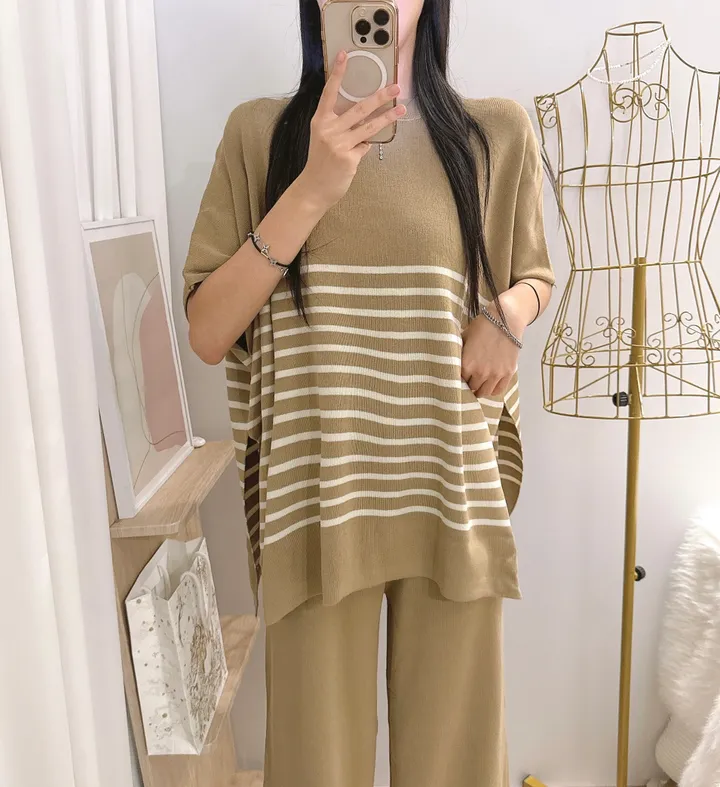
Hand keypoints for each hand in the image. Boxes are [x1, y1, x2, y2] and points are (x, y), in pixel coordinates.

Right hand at [295, 50, 405, 210]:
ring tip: (400, 109)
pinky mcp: (349, 158)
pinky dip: (366, 148)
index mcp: (320, 121)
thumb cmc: (320, 162)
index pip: (329, 93)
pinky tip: (358, 152)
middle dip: (380, 97)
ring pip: (369, 127)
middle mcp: (329, 130)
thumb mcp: (323, 139)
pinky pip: (365, 147)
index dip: (337, 73)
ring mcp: (339, 144)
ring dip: (387, 117)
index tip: (344, 55)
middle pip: (359, 108)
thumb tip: (362, 121)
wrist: (314, 188)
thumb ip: (339, 127)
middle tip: (395, 88)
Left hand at [460, 293, 526, 396]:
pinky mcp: (508, 373)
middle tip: (468, 380)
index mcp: (466, 364)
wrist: (506, 319)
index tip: (458, 376)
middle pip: (471, 388)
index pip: (457, 381)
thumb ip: (458, 352)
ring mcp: (495, 374)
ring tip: (478, 384)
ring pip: (484, 392)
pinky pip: (498, 390)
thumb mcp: (464, 337)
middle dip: (469, 384)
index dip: (457, 378)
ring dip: (480, 390)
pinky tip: (489, 385)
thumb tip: (451, 360)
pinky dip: (492, 390)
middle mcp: (480, 373)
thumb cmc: (482, 325)